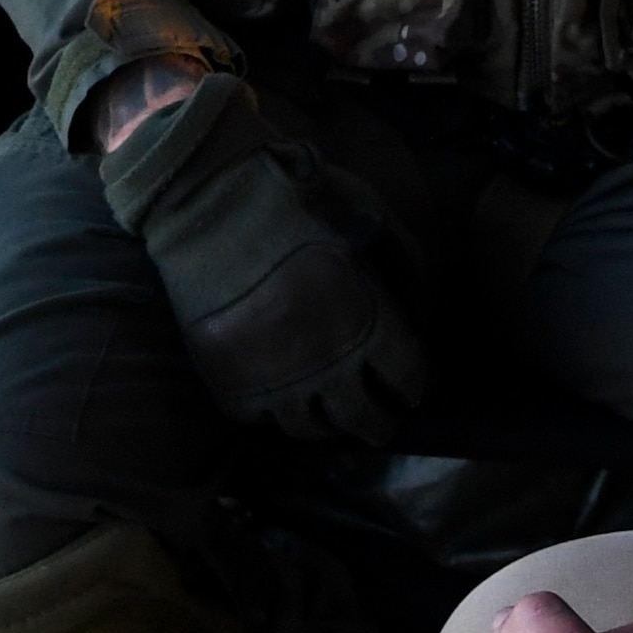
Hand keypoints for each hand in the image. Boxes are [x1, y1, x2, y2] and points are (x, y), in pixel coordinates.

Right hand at [90, 73, 431, 445]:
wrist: (213, 202)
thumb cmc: (300, 202)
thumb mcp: (373, 218)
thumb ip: (407, 267)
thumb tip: (418, 313)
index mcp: (371, 326)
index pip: (409, 380)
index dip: (415, 386)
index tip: (411, 387)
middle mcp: (330, 368)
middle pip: (367, 421)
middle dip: (378, 422)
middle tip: (377, 419)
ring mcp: (279, 384)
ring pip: (312, 430)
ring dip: (326, 424)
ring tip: (326, 412)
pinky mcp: (233, 386)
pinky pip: (261, 421)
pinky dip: (274, 414)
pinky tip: (278, 399)